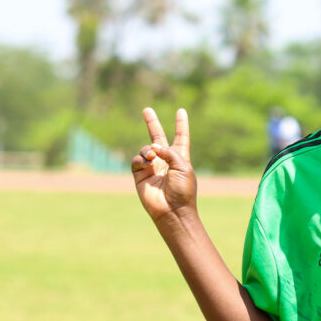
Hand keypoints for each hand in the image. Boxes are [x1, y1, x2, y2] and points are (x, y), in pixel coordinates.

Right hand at [131, 107, 196, 222]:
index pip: (181, 136)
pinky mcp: (140, 175)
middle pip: (158, 137)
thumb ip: (169, 151)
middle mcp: (165, 160)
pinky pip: (137, 160)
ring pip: (145, 149)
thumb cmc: (182, 189)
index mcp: (180, 157)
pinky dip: (141, 159)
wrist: (172, 210)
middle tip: (146, 109)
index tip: (181, 111)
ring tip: (152, 158)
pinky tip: (147, 164)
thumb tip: (153, 148)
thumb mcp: (182, 166)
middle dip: (152, 123)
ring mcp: (152, 167)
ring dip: (148, 150)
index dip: (181, 124)